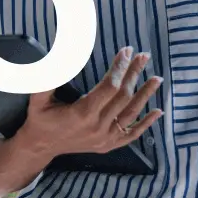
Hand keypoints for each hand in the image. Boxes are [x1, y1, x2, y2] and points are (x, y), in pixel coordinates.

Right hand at [20, 47, 163, 160]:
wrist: (40, 147)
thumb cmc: (40, 118)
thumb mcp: (39, 97)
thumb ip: (48, 77)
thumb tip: (60, 55)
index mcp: (83, 114)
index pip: (110, 87)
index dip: (120, 68)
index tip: (126, 51)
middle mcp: (97, 127)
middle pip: (123, 96)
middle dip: (134, 73)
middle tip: (143, 56)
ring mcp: (104, 138)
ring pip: (130, 113)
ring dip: (145, 94)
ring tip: (157, 78)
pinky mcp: (108, 145)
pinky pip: (131, 134)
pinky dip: (146, 123)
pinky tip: (158, 111)